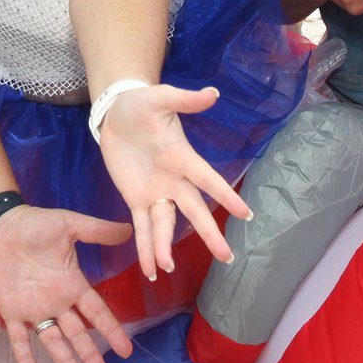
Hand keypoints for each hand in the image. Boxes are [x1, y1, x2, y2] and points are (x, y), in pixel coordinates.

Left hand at [0, 204, 133, 362]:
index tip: (126, 350)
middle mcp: (57, 302)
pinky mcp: (11, 311)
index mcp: (73, 284)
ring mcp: (34, 309)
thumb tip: (129, 230)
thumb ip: (97, 231)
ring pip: (53, 341)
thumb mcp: (69, 224)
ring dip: (65, 361)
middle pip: (78, 335)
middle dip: (91, 356)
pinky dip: (25, 357)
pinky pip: (19, 339)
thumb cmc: (34, 224)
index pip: (97, 313)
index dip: (111, 331)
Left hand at [97, 85, 250, 278]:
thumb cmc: (142, 104)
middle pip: (194, 211)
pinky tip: (150, 269)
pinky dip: (144, 248)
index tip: (246, 215)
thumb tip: (212, 93)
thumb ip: (184, 99)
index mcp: (183, 158)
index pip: (208, 180)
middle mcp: (174, 180)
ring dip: (165, 246)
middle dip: (209, 233)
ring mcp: (156, 192)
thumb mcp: (160, 97)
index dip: (226, 196)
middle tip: (227, 256)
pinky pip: (142, 227)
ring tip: (167, 268)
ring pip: (165, 225)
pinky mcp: (135, 199)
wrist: (116, 113)